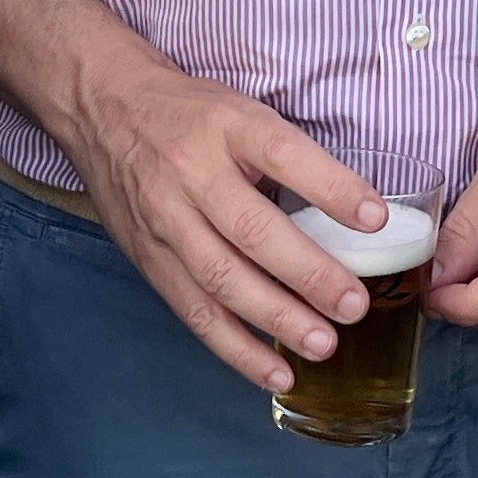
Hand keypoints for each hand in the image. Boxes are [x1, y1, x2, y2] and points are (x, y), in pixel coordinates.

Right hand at [66, 56, 389, 395]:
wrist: (101, 105)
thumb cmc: (188, 111)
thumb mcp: (239, 109)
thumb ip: (287, 155)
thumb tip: (356, 212)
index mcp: (225, 124)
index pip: (282, 153)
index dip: (330, 188)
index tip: (375, 219)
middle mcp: (191, 172)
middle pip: (252, 230)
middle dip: (308, 275)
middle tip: (354, 306)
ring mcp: (165, 220)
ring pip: (221, 279)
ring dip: (275, 319)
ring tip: (323, 345)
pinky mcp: (148, 258)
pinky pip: (194, 312)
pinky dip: (236, 348)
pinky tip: (276, 372)